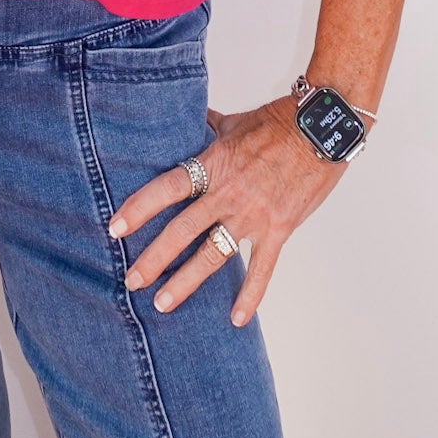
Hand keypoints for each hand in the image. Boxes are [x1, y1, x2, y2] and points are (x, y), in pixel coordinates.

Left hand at [107, 95, 346, 327]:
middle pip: (182, 230)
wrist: (322, 130)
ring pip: (212, 254)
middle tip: (131, 280)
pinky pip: (261, 269)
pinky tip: (237, 318)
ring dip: (186, 282)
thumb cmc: (278, 121)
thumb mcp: (235, 121)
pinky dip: (250, 295)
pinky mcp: (278, 230)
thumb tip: (186, 118)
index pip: (168, 188)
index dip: (140, 207)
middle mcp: (228, 194)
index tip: (115, 228)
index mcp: (214, 164)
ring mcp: (252, 215)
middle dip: (154, 258)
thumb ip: (208, 127)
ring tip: (162, 303)